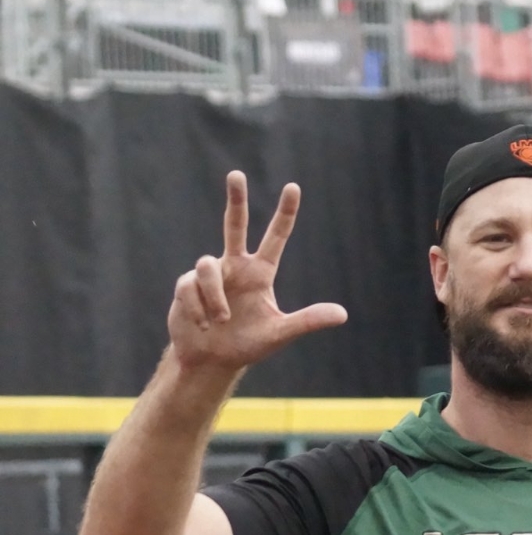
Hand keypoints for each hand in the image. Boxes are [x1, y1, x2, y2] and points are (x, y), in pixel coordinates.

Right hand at [168, 171, 346, 372]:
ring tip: (221, 322)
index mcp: (260, 273)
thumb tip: (343, 314)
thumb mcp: (279, 333)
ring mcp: (209, 274)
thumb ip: (308, 321)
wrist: (211, 360)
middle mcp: (235, 266)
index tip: (293, 187)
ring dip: (215, 298)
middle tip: (237, 174)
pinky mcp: (186, 285)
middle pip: (234, 225)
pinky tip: (203, 325)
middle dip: (235, 200)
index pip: (276, 238)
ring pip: (207, 267)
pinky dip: (199, 308)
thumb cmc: (248, 344)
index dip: (285, 213)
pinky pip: (191, 287)